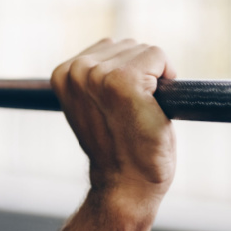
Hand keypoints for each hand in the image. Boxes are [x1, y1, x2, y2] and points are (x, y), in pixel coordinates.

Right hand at [51, 38, 177, 201]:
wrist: (126, 184)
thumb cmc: (117, 148)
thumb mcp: (92, 105)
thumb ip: (94, 76)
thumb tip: (117, 48)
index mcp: (64, 73)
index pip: (111, 48)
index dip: (127, 75)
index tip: (120, 107)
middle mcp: (78, 70)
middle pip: (130, 46)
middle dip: (142, 74)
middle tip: (134, 112)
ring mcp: (99, 75)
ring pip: (146, 51)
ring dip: (154, 78)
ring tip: (142, 111)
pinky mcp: (125, 81)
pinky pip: (159, 57)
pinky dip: (167, 76)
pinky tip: (154, 106)